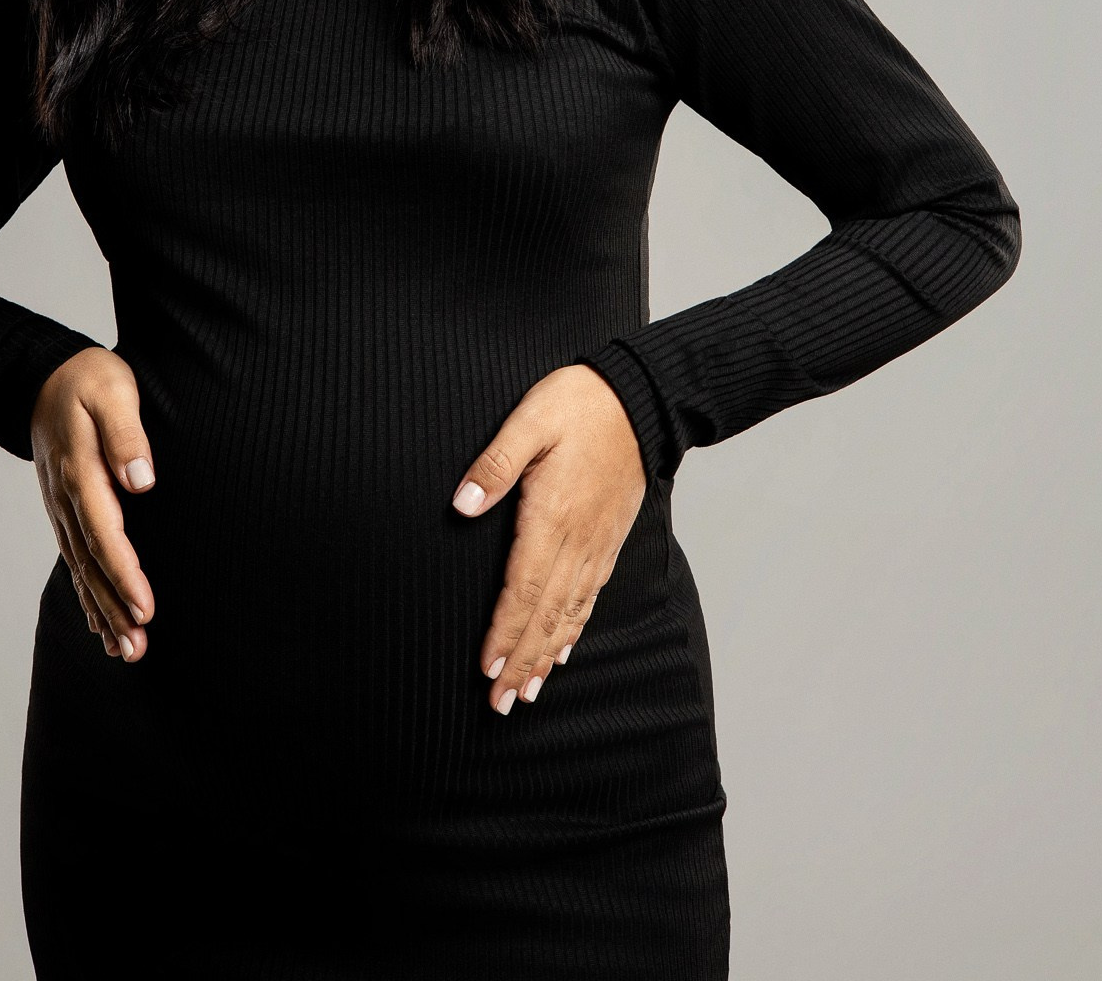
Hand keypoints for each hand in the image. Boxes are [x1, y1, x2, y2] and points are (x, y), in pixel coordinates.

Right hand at [31, 347, 156, 662]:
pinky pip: (76, 560)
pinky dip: (88, 595)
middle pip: (91, 564)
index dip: (124, 575)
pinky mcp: (64, 511)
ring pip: (82, 569)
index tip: (145, 608)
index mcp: (80, 471)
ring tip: (125, 651)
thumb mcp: (112, 391)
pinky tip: (101, 625)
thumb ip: (126, 434)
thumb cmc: (87, 380)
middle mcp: (66, 499)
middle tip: (137, 648)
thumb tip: (142, 480)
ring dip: (102, 612)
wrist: (44, 377)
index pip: (105, 533)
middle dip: (114, 609)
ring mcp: (61, 509)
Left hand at [450, 364, 645, 713]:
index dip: (506, 632)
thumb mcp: (529, 421)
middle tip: (501, 704)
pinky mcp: (610, 537)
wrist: (640, 396)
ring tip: (529, 690)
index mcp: (553, 514)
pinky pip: (591, 593)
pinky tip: (563, 645)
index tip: (488, 669)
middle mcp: (578, 538)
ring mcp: (597, 542)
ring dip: (547, 653)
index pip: (524, 588)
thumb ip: (495, 465)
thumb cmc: (580, 404)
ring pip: (570, 611)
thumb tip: (462, 505)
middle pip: (546, 613)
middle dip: (522, 660)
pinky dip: (575, 625)